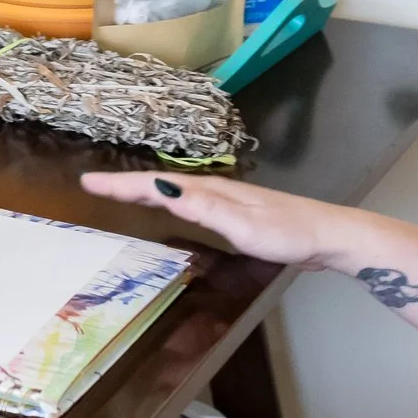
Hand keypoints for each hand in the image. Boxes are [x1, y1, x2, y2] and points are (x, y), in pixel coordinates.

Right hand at [81, 170, 344, 269]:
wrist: (328, 235)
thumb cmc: (287, 233)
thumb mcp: (242, 224)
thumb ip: (202, 207)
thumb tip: (159, 189)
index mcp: (211, 191)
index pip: (157, 185)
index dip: (122, 184)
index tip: (89, 182)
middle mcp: (214, 190)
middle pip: (161, 183)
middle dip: (126, 184)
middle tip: (93, 185)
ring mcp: (226, 200)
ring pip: (175, 191)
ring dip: (145, 190)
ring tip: (119, 191)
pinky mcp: (235, 214)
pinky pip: (189, 202)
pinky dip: (168, 201)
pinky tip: (169, 207)